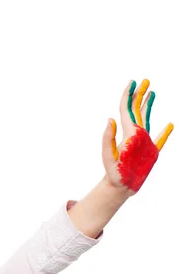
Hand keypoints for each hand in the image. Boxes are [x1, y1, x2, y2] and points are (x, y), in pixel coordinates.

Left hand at [102, 79, 172, 194]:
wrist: (119, 187)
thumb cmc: (113, 173)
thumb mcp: (108, 155)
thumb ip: (108, 138)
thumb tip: (110, 119)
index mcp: (127, 133)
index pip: (126, 110)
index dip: (128, 95)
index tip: (132, 82)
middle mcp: (135, 135)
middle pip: (137, 111)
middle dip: (140, 95)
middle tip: (144, 81)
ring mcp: (144, 142)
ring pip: (147, 119)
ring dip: (149, 106)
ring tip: (152, 93)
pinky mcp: (151, 152)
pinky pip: (160, 139)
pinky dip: (165, 132)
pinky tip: (169, 124)